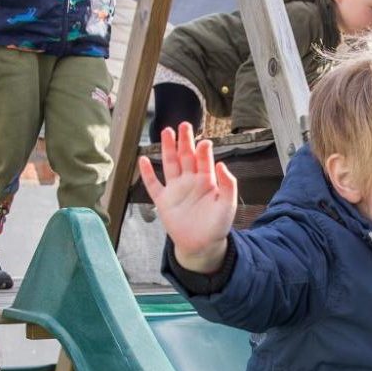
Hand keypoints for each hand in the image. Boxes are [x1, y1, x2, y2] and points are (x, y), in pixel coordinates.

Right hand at [138, 123, 237, 272]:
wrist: (202, 246)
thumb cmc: (217, 226)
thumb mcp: (227, 205)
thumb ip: (228, 185)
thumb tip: (221, 164)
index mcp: (207, 181)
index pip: (204, 161)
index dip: (204, 151)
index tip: (204, 142)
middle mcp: (190, 182)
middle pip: (186, 156)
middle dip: (185, 141)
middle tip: (185, 125)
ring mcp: (176, 190)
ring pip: (170, 164)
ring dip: (168, 148)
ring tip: (167, 132)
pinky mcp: (163, 201)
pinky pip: (153, 184)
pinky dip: (147, 173)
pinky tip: (143, 160)